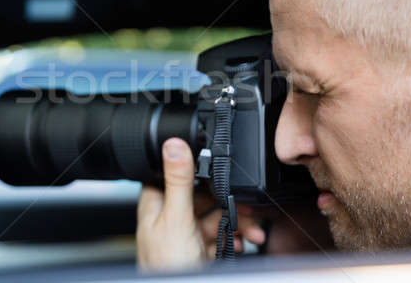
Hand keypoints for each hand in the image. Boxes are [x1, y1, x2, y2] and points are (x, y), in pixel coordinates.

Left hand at [136, 138, 266, 270]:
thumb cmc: (167, 267)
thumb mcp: (177, 219)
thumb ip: (178, 181)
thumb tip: (173, 144)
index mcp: (157, 203)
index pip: (176, 173)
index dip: (198, 169)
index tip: (220, 168)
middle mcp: (170, 216)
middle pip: (203, 196)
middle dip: (228, 201)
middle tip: (249, 207)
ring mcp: (185, 234)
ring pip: (216, 217)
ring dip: (237, 222)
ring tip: (253, 232)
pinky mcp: (198, 250)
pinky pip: (220, 237)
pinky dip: (234, 239)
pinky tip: (242, 244)